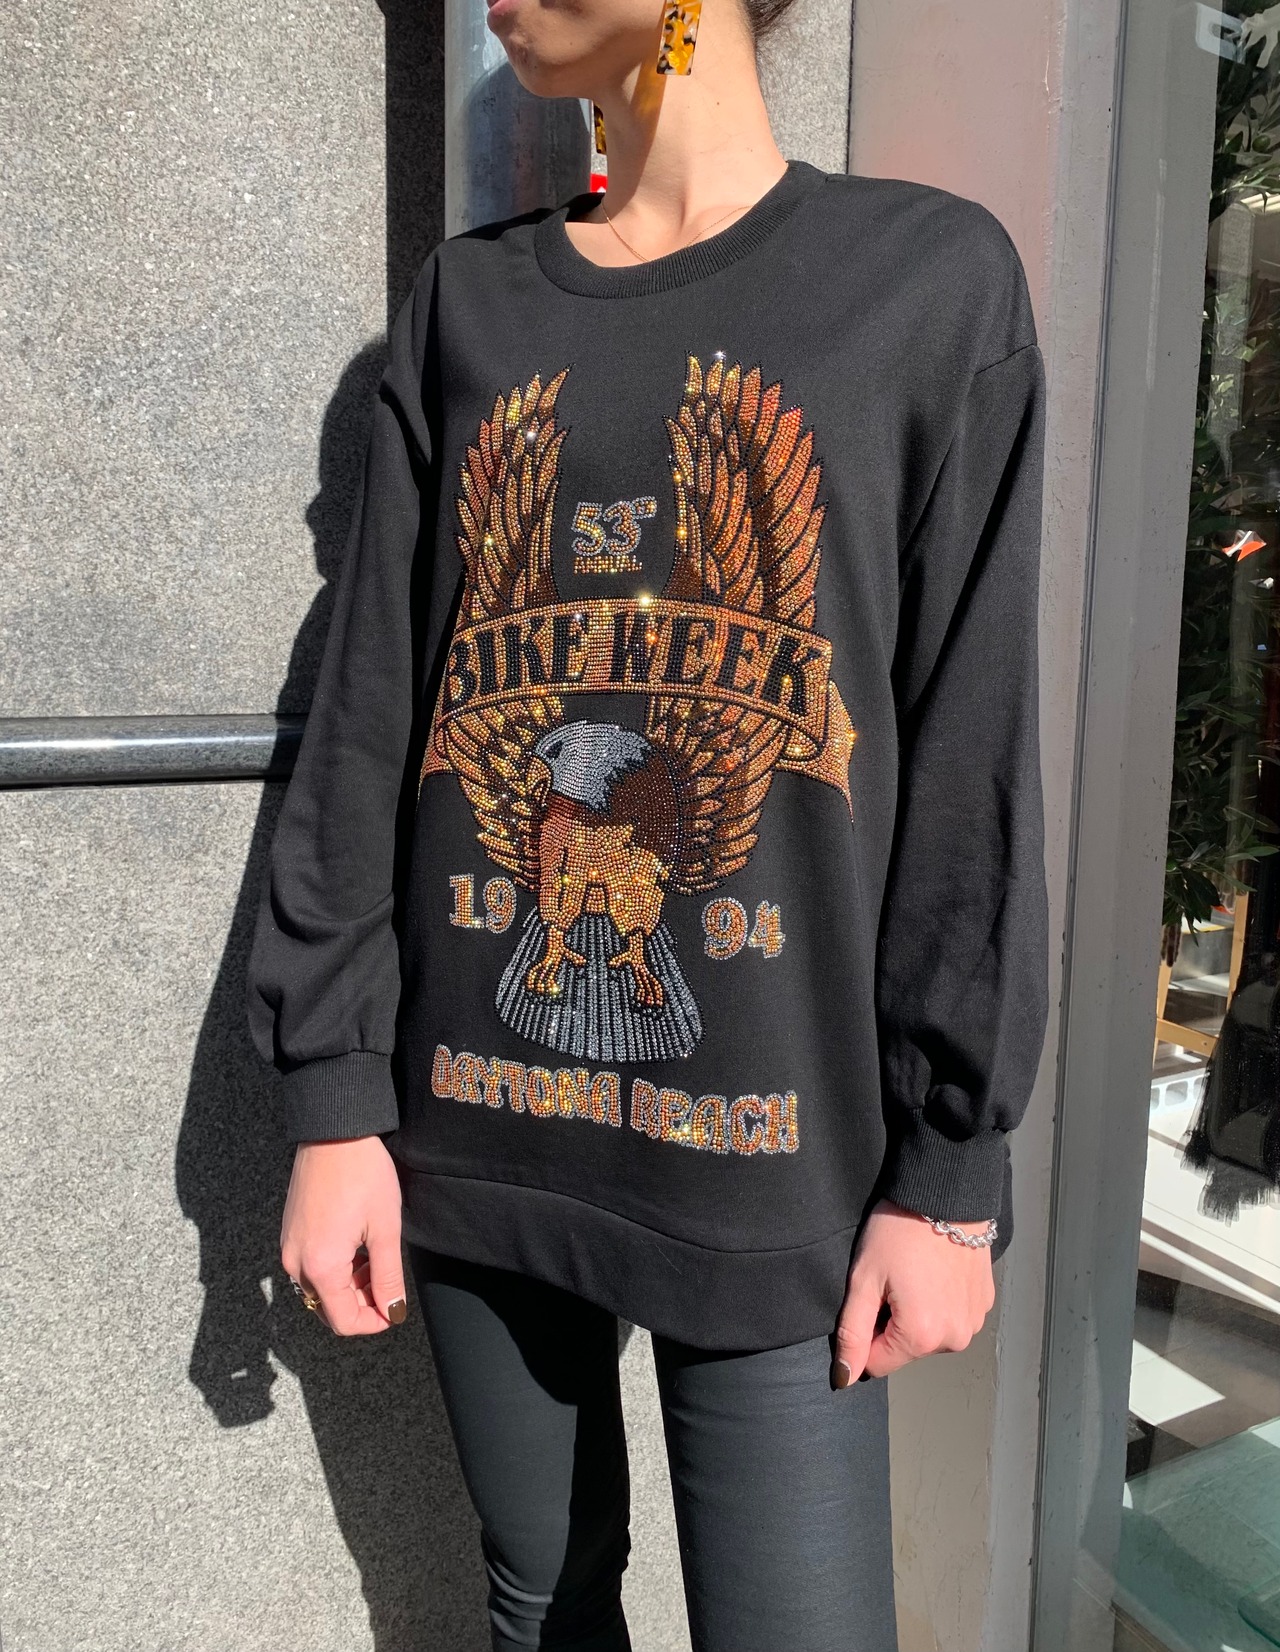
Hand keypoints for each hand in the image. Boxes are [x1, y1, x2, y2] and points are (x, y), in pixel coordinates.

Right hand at [280, 1136, 406, 1335]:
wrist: (333, 1132)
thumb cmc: (361, 1173)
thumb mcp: (384, 1229)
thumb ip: (388, 1277)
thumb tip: (392, 1311)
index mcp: (320, 1266)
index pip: (343, 1321)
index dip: (373, 1322)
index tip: (393, 1311)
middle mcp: (296, 1262)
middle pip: (328, 1308)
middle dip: (361, 1303)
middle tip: (387, 1279)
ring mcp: (289, 1246)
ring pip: (320, 1289)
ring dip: (348, 1285)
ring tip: (373, 1257)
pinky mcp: (289, 1232)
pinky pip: (310, 1267)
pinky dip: (334, 1268)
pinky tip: (356, 1245)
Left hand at [831, 1198, 995, 1385]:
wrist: (945, 1193)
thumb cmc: (899, 1231)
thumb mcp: (864, 1280)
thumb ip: (852, 1333)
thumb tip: (845, 1378)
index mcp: (921, 1337)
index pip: (877, 1363)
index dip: (866, 1331)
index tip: (872, 1296)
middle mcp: (954, 1339)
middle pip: (905, 1348)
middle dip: (893, 1321)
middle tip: (893, 1278)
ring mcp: (974, 1322)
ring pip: (929, 1334)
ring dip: (918, 1313)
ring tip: (915, 1272)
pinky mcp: (985, 1304)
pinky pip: (952, 1317)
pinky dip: (940, 1301)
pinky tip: (935, 1270)